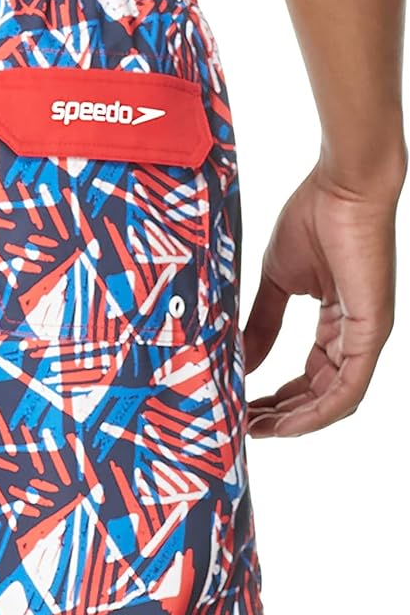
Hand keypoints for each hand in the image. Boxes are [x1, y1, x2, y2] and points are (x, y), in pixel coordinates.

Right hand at [243, 164, 399, 437]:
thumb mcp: (279, 280)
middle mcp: (356, 335)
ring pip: (335, 400)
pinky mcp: (371, 331)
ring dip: (296, 422)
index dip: (279, 399)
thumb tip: (242, 359)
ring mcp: (367, 335)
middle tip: (243, 426)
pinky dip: (318, 412)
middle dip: (282, 417)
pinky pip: (349, 388)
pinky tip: (287, 422)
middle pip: (322, 396)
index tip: (244, 408)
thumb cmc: (316, 216)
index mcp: (339, 322)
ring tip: (257, 429)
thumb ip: (263, 322)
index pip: (312, 377)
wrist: (343, 185)